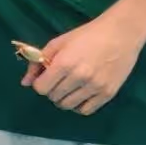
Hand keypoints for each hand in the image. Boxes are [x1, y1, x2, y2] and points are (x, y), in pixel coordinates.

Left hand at [24, 14, 145, 114]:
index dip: (40, 83)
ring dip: (63, 99)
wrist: (120, 34)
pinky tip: (79, 95)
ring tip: (68, 88)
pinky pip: (86, 110)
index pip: (41, 88)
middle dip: (51, 90)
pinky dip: (79, 106)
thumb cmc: (86, 35)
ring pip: (68, 106)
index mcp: (64, 64)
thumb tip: (25, 83)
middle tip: (58, 80)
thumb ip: (38, 62)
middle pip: (54, 97)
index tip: (45, 77)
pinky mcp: (108, 94)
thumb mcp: (57, 43)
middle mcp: (79, 78)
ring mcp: (95, 87)